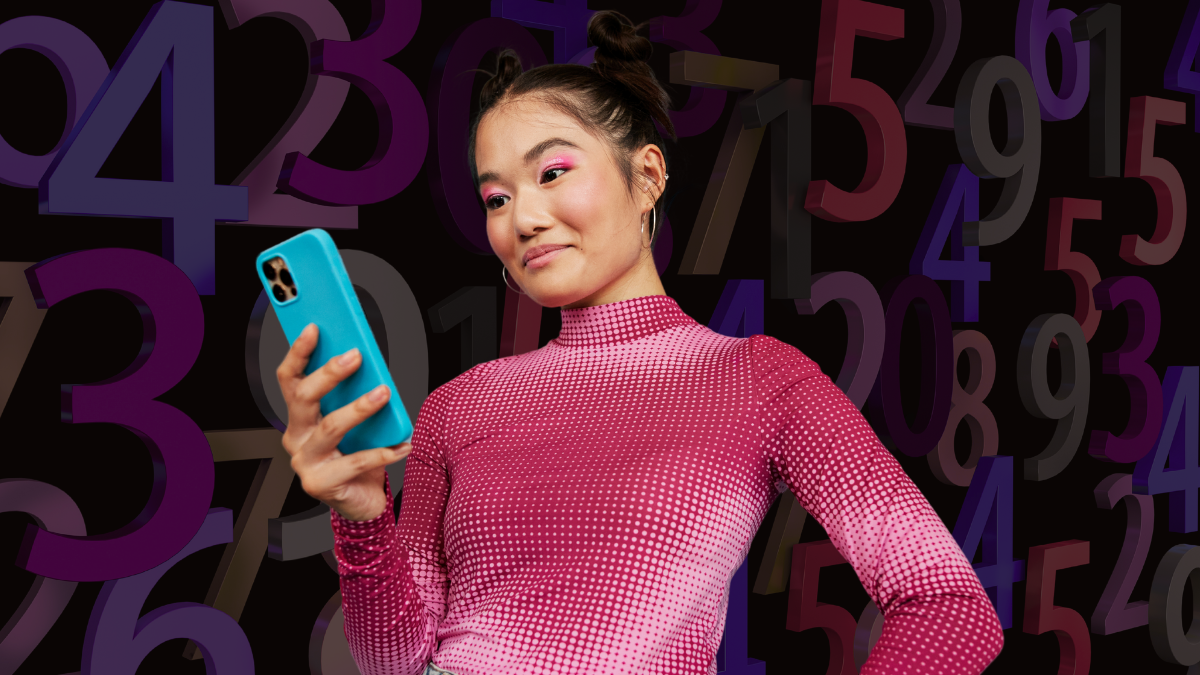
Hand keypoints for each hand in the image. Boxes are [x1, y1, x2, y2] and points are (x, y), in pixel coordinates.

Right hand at [277, 323, 411, 520]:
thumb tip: (369, 364)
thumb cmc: (356, 456)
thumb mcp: (355, 423)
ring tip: (383, 393)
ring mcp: (306, 462)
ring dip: (359, 407)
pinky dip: (384, 452)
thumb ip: (353, 397)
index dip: (299, 353)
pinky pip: (356, 462)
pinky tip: (403, 444)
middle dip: (329, 373)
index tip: (314, 328)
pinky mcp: (321, 484)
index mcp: (299, 418)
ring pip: (330, 427)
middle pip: (304, 398)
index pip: (290, 379)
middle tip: (355, 356)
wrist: (360, 502)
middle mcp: (296, 438)